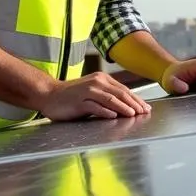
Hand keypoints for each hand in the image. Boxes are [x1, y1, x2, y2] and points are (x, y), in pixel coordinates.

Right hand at [37, 72, 151, 121]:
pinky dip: (105, 111)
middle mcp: (96, 83)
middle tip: (144, 113)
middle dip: (134, 104)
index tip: (146, 108)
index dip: (136, 99)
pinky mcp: (79, 102)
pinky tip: (113, 116)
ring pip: (110, 99)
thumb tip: (128, 107)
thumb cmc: (72, 96)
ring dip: (123, 107)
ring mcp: (87, 92)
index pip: (124, 89)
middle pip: (120, 93)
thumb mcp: (93, 92)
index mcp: (102, 79)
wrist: (49, 95)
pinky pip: (95, 106)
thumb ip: (108, 97)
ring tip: (133, 114)